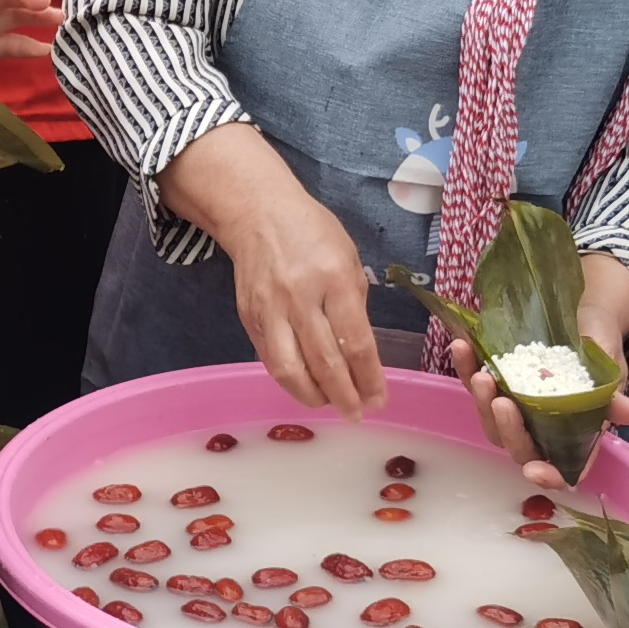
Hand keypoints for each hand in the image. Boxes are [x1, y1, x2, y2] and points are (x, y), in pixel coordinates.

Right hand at [210, 166, 386, 420]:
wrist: (259, 214)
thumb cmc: (313, 233)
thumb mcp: (348, 259)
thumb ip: (354, 305)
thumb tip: (360, 354)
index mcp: (334, 279)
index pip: (356, 342)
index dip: (369, 378)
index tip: (379, 399)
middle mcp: (301, 297)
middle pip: (324, 362)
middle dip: (344, 396)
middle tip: (357, 413)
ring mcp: (270, 310)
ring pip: (291, 369)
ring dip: (313, 396)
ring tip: (329, 405)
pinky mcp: (249, 318)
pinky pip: (271, 359)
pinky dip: (289, 380)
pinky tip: (305, 387)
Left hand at [452, 251, 628, 487]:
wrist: (584, 317)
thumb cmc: (602, 348)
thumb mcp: (610, 367)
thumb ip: (613, 393)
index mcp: (574, 433)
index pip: (561, 466)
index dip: (548, 474)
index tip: (534, 470)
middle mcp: (541, 427)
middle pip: (518, 444)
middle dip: (508, 428)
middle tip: (501, 402)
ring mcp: (515, 406)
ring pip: (491, 419)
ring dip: (481, 401)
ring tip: (482, 375)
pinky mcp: (495, 383)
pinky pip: (475, 383)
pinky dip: (465, 367)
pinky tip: (462, 347)